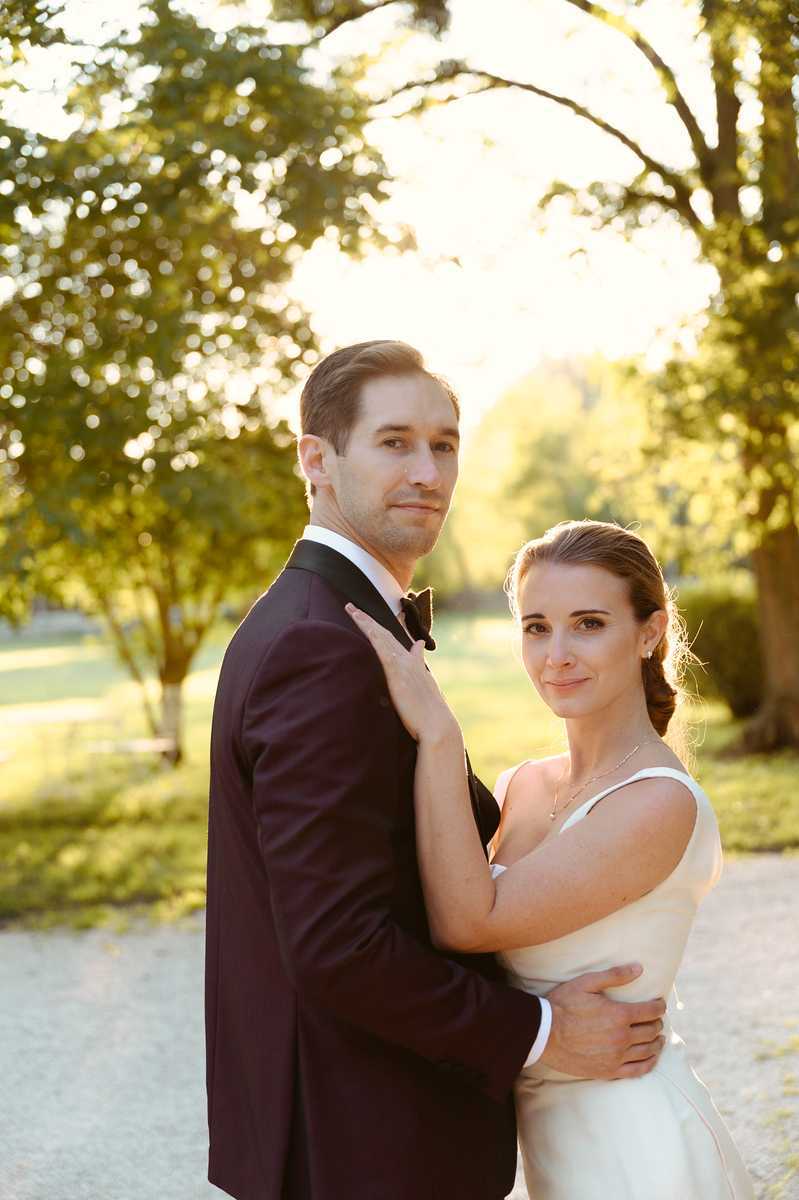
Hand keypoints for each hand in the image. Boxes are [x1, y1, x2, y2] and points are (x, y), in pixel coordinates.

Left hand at [345, 603, 458, 744]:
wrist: (437, 726)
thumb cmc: (430, 717)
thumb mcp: (424, 696)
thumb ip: (420, 682)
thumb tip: (420, 672)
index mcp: (415, 667)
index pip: (398, 643)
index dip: (385, 631)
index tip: (377, 620)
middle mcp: (409, 661)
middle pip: (386, 635)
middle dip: (368, 621)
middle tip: (352, 608)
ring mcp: (403, 664)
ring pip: (381, 636)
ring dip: (365, 622)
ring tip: (351, 610)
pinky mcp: (396, 672)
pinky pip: (380, 647)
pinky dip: (371, 633)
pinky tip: (361, 624)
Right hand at [541, 963, 665, 1080]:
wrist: (544, 1033)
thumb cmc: (564, 1004)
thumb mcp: (587, 983)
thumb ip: (615, 975)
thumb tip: (639, 969)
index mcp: (619, 1014)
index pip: (651, 1011)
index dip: (659, 1006)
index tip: (660, 1004)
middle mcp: (622, 1037)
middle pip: (651, 1031)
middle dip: (657, 1023)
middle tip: (656, 1019)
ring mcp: (616, 1056)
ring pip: (647, 1051)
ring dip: (657, 1042)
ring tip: (658, 1038)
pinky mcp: (609, 1071)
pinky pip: (638, 1070)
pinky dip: (649, 1063)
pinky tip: (651, 1058)